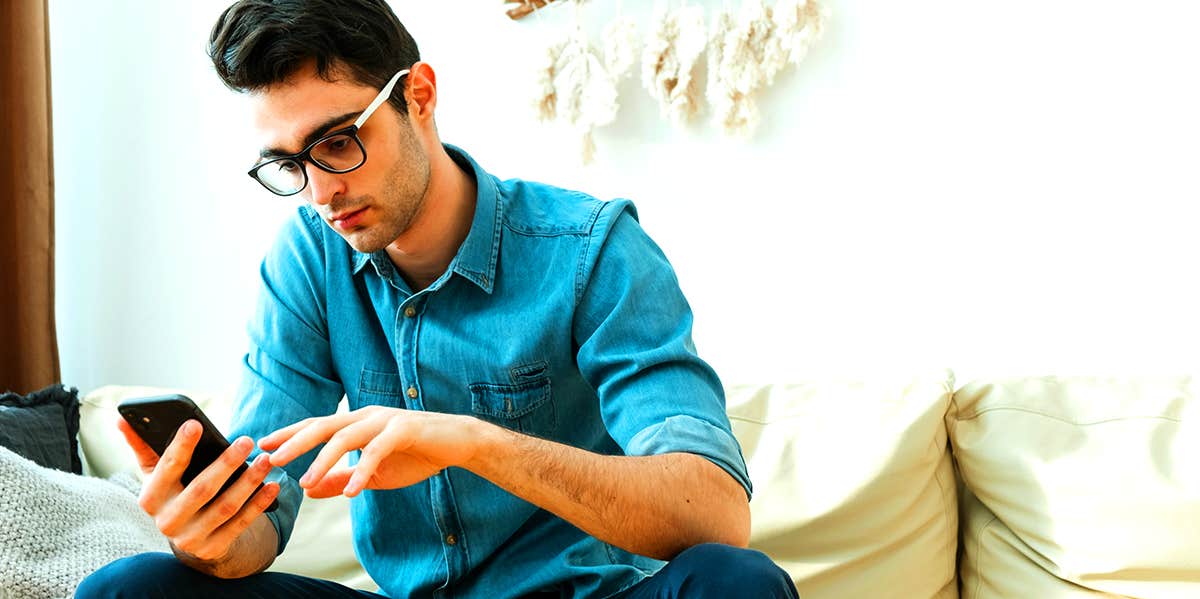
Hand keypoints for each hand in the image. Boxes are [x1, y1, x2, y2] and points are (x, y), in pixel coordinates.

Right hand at [117, 417, 279, 561]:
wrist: (190, 537)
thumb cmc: (174, 493)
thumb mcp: (156, 474)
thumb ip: (142, 446)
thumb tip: (122, 417)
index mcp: (150, 498)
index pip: (167, 468)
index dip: (181, 446)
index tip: (196, 424)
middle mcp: (167, 521)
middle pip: (201, 489)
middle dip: (225, 463)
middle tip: (246, 440)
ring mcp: (190, 538)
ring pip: (225, 506)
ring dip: (248, 482)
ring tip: (265, 460)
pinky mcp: (213, 548)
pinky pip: (241, 523)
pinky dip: (259, 504)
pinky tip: (273, 485)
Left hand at [259, 406, 480, 497]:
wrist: (458, 444)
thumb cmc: (416, 455)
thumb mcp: (374, 474)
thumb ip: (342, 480)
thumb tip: (310, 490)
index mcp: (357, 423)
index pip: (316, 426)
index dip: (290, 435)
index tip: (263, 447)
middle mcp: (367, 416)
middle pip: (323, 426)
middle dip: (295, 442)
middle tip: (270, 458)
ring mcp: (385, 420)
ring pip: (345, 436)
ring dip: (323, 460)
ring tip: (306, 481)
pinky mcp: (405, 429)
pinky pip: (377, 451)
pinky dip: (363, 471)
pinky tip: (352, 492)